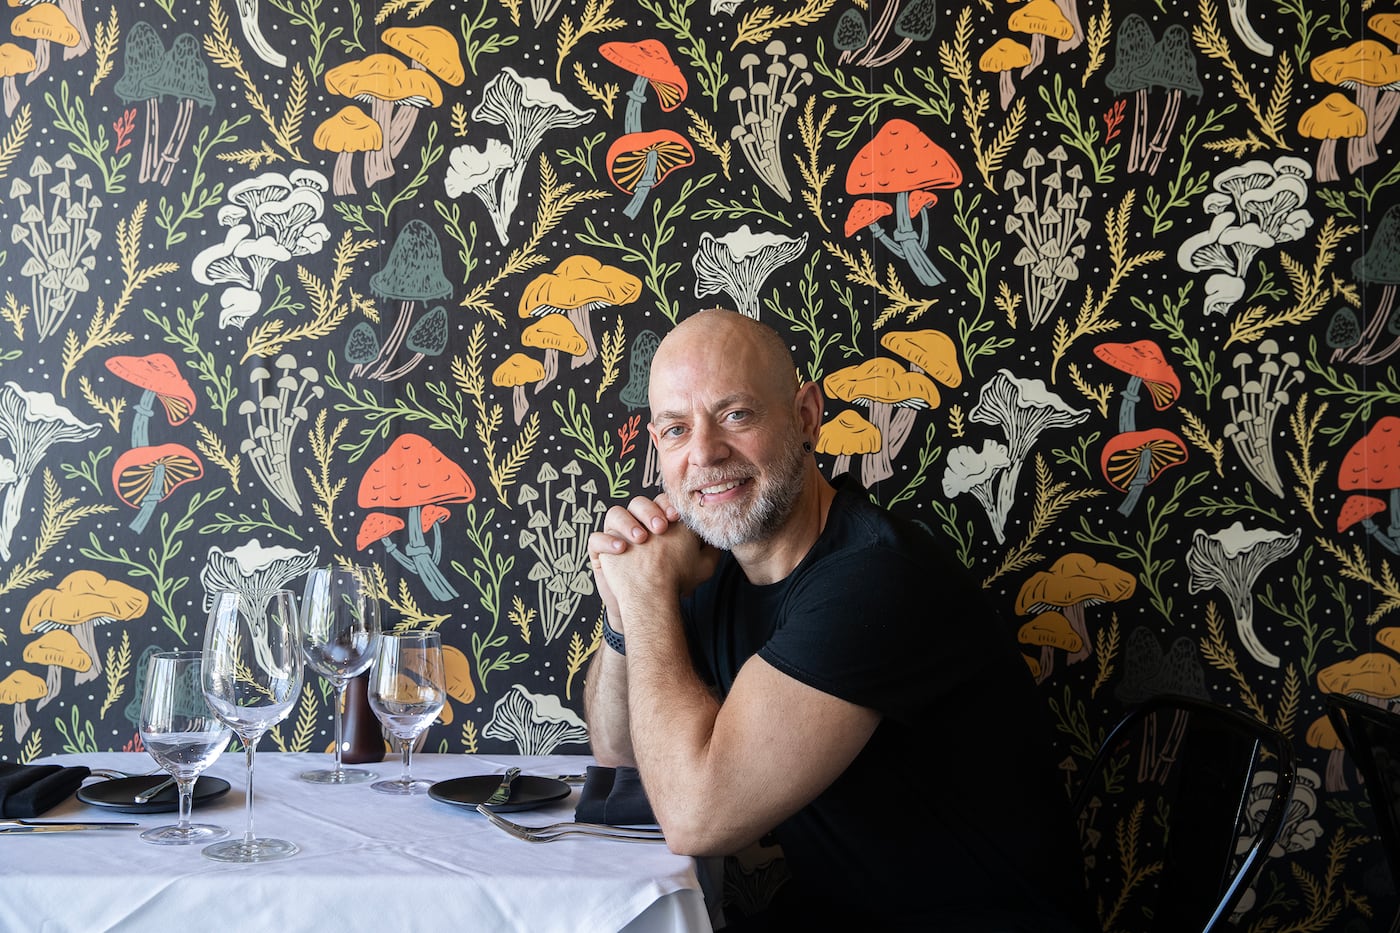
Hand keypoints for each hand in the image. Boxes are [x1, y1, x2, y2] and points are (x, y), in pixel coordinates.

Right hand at [588, 495, 716, 622]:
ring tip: (641, 539)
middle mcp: (637, 524)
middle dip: (649, 511)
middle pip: (638, 502)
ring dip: (628, 522)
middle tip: (660, 527)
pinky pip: (596, 538)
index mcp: (658, 521)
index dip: (667, 504)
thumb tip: (719, 531)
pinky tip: (622, 549)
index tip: (677, 517)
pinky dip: (607, 540)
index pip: (660, 501)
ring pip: (615, 513)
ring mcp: (617, 536)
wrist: (649, 606)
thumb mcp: (700, 567)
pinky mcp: (601, 551)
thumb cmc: (674, 583)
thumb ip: (711, 548)